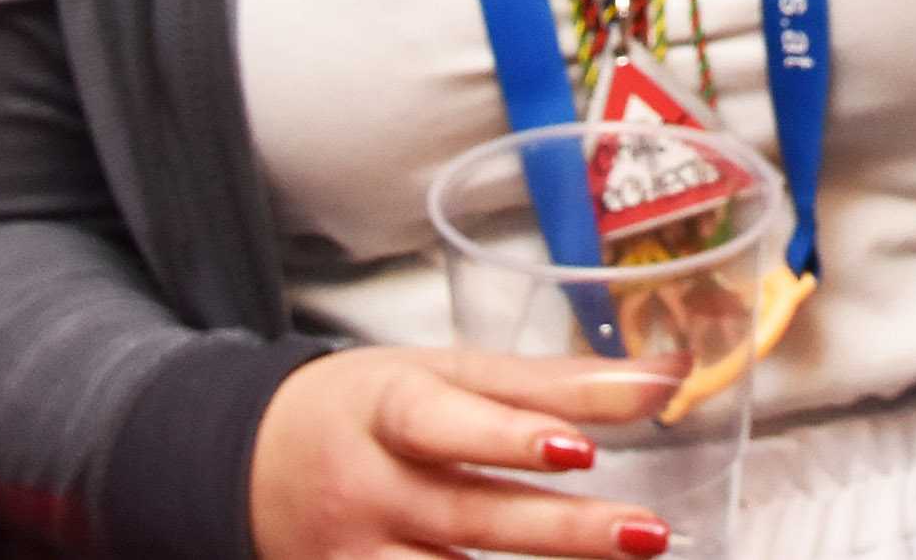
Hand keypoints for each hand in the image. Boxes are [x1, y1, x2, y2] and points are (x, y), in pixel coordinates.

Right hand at [249, 347, 682, 558]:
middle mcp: (370, 490)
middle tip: (645, 534)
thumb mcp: (449, 375)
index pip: (446, 424)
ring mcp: (354, 559)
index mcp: (388, 410)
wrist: (247, 462)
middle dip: (563, 531)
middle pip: (470, 514)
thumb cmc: (369, 407)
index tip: (579, 449)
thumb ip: (557, 382)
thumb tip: (668, 374)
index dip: (508, 437)